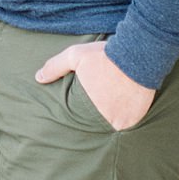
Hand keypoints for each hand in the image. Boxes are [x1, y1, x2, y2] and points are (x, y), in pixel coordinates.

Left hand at [35, 41, 154, 129]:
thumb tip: (38, 78)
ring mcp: (124, 121)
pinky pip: (128, 124)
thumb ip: (55, 67)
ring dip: (110, 119)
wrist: (140, 54)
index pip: (80, 120)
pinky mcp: (137, 118)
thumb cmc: (106, 56)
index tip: (82, 110)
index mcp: (88, 109)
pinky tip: (122, 107)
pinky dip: (125, 118)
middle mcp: (107, 120)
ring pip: (112, 125)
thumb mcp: (76, 56)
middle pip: (96, 124)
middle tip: (96, 109)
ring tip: (109, 109)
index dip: (80, 115)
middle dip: (95, 119)